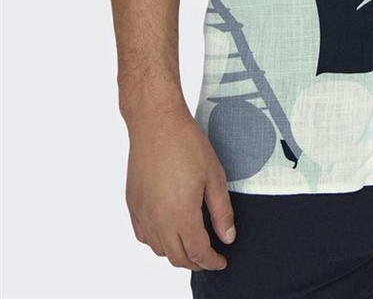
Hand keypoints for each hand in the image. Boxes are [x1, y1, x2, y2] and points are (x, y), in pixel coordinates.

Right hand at [124, 106, 235, 271]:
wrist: (156, 122)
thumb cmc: (187, 144)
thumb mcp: (214, 176)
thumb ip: (221, 211)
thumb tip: (228, 238)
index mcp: (181, 215)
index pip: (198, 252)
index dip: (212, 261)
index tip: (222, 261)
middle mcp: (158, 220)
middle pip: (176, 257)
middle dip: (195, 262)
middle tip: (209, 258)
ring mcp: (142, 213)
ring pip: (158, 249)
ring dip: (176, 253)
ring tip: (191, 245)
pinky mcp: (132, 203)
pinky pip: (143, 235)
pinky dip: (156, 241)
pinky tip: (167, 232)